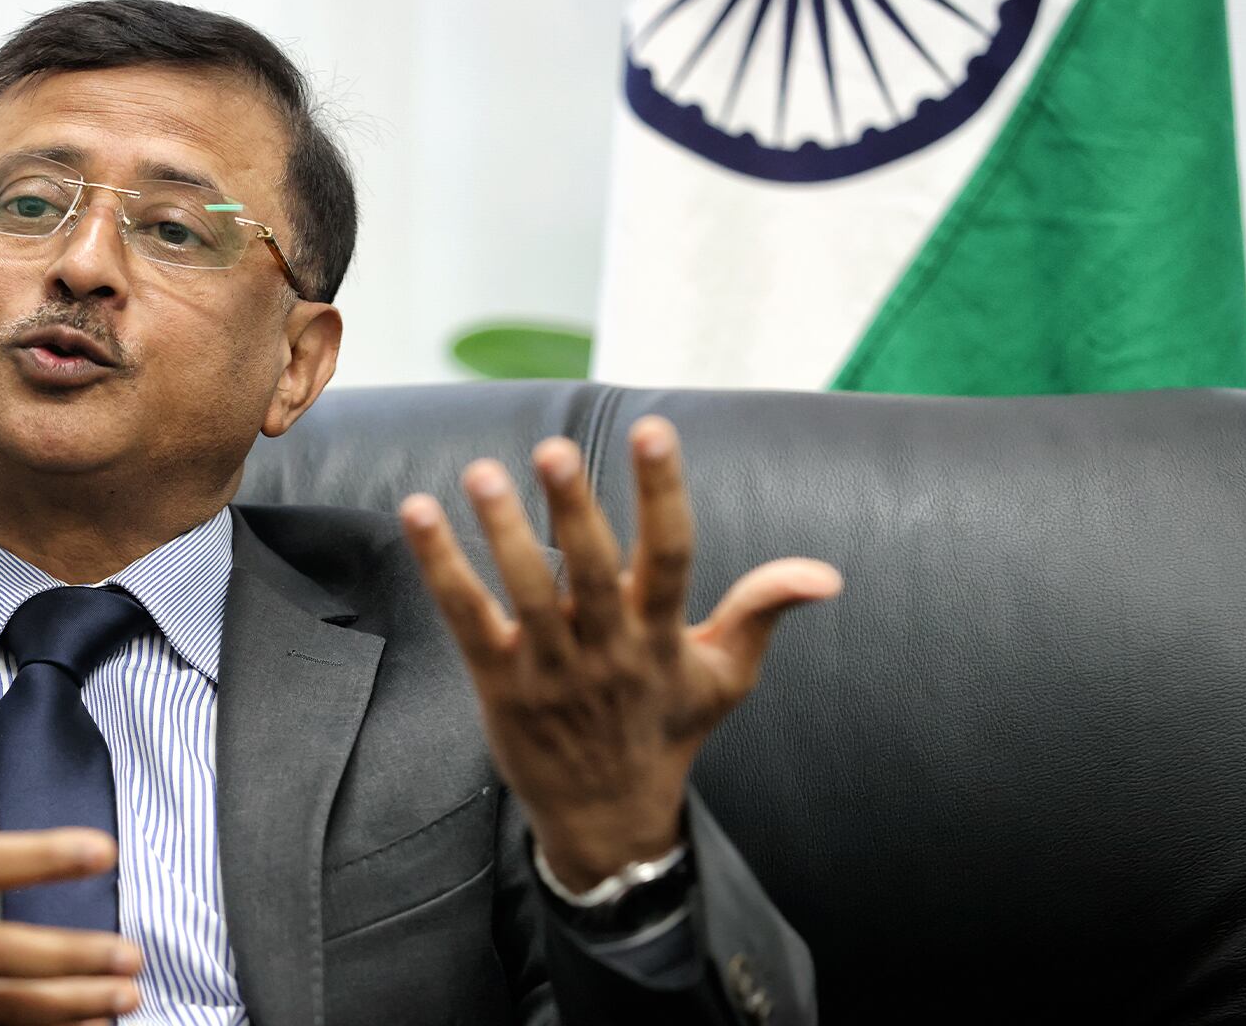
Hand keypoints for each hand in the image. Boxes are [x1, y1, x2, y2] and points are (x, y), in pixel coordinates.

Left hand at [400, 416, 841, 890]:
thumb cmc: (666, 729)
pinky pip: (466, 617)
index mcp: (664, 638)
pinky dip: (441, 566)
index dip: (662, 493)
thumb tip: (826, 575)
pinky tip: (419, 512)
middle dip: (574, 509)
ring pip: (525, 592)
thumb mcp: (725, 678)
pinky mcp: (498, 681)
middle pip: (592, 571)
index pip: (672, 556)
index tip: (654, 429)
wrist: (606, 816)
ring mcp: (550, 669)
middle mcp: (608, 650)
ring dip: (501, 532)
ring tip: (482, 473)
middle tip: (555, 448)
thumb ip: (763, 613)